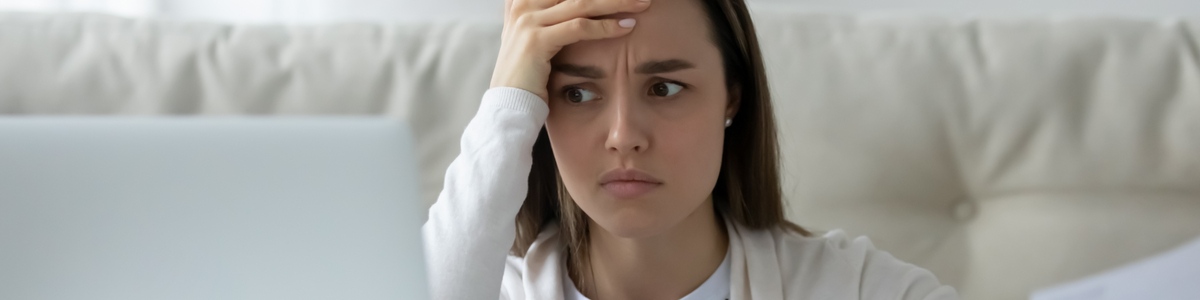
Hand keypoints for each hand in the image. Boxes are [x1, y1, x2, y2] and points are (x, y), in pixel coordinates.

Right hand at [490, 0, 650, 101]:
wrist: (509, 103)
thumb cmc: (529, 74)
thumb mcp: (536, 36)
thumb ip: (549, 15)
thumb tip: (581, 7)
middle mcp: (523, 4)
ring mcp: (528, 20)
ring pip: (582, 3)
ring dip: (617, 2)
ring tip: (642, 4)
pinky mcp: (536, 40)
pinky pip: (579, 27)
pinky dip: (606, 27)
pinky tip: (626, 27)